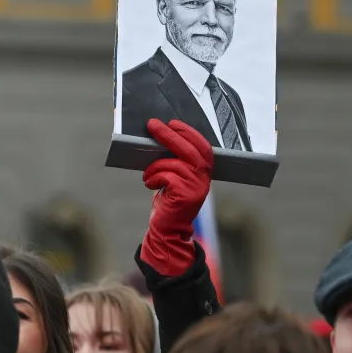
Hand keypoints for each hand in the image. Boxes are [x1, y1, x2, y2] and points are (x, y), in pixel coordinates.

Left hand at [139, 119, 213, 274]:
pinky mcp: (185, 196)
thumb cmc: (169, 201)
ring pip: (173, 163)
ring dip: (155, 165)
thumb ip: (176, 161)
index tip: (172, 123)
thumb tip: (161, 136)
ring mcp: (196, 187)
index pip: (202, 145)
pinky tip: (149, 184)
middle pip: (188, 149)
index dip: (188, 132)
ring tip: (147, 174)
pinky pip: (166, 176)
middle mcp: (204, 178)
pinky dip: (154, 177)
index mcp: (204, 172)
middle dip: (168, 134)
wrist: (168, 230)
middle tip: (152, 125)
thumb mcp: (175, 178)